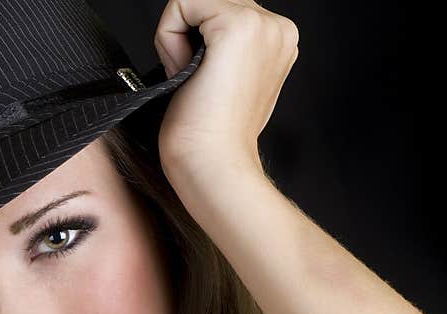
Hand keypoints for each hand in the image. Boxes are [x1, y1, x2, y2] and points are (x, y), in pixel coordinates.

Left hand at [153, 0, 299, 175]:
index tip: (202, 82)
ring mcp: (263, 24)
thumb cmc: (212, 138)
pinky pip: (182, 3)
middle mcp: (278, 28)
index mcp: (277, 41)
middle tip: (195, 83)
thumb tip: (195, 33)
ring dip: (178, 39)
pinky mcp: (238, 25)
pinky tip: (186, 72)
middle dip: (188, 38)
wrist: (214, 165)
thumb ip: (220, 48)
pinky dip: (169, 38)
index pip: (219, 10)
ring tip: (193, 80)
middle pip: (208, 1)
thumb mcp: (224, 80)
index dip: (197, 43)